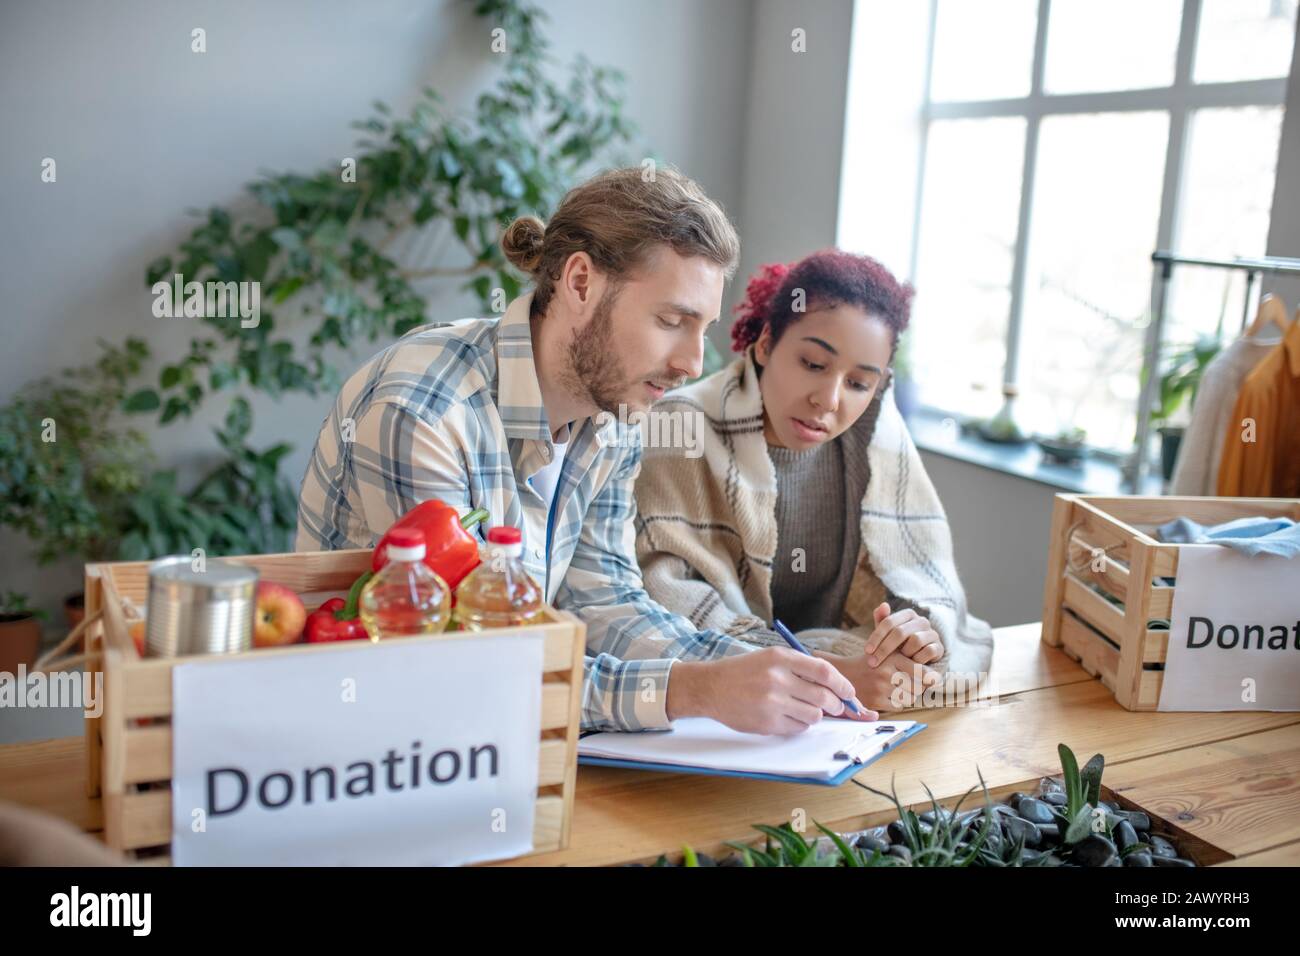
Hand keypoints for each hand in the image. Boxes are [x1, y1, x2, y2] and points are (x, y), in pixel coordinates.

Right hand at [668, 648, 877, 735]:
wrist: (710, 687)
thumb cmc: (743, 671)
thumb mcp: (770, 658)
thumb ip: (800, 667)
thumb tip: (835, 685)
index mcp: (780, 658)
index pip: (824, 672)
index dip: (842, 684)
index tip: (849, 693)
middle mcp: (777, 679)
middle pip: (823, 697)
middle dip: (836, 704)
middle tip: (836, 707)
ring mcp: (771, 703)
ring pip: (814, 716)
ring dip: (815, 715)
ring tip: (803, 709)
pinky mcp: (767, 723)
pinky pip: (798, 728)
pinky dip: (800, 725)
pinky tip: (788, 716)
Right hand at [823, 649, 939, 711]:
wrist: (844, 673)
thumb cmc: (872, 662)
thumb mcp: (888, 651)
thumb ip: (911, 659)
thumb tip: (937, 677)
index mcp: (892, 657)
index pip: (921, 671)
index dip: (929, 677)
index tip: (934, 680)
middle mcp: (887, 672)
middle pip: (918, 687)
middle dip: (918, 687)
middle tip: (913, 684)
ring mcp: (881, 688)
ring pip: (910, 698)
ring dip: (909, 696)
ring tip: (899, 689)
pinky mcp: (876, 701)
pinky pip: (898, 706)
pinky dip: (897, 703)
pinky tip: (889, 695)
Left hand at [864, 603, 943, 665]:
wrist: (916, 660)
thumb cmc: (897, 645)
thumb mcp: (886, 634)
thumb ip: (881, 620)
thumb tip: (883, 605)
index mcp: (908, 614)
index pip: (889, 622)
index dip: (876, 636)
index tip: (867, 651)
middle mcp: (922, 621)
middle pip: (900, 632)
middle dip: (884, 648)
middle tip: (873, 662)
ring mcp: (932, 633)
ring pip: (915, 640)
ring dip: (903, 653)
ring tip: (896, 662)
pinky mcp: (940, 647)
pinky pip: (928, 651)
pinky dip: (917, 659)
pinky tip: (909, 666)